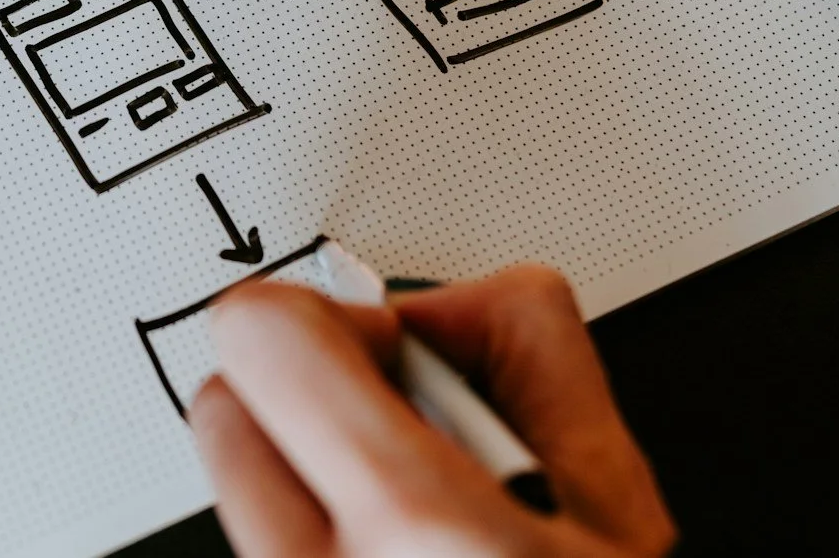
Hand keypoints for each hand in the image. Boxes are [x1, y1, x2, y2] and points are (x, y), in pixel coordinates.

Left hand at [189, 265, 674, 556]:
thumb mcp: (615, 501)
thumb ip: (530, 353)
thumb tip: (449, 304)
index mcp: (413, 524)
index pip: (262, 333)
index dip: (332, 320)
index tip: (391, 354)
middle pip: (222, 405)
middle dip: (309, 400)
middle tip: (402, 440)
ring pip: (237, 493)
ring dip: (307, 483)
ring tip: (408, 526)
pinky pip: (263, 556)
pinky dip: (316, 548)